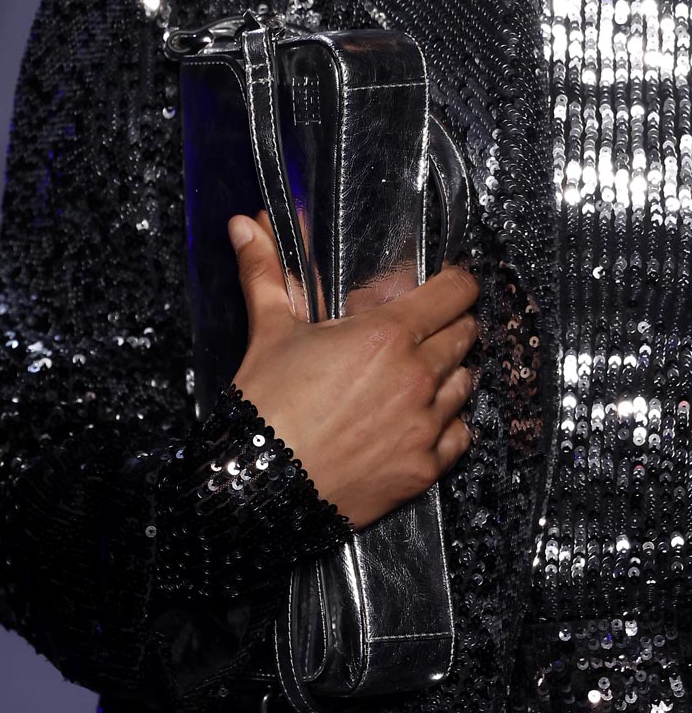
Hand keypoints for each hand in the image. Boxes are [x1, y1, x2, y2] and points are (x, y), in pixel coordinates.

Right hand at [229, 212, 479, 529]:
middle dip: (451, 325)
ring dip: (451, 374)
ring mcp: (426, 424)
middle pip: (465, 335)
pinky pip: (460, 435)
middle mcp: (417, 376)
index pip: (455, 292)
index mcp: (387, 335)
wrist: (263, 488)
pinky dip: (449, 425)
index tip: (448, 282)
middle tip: (427, 328)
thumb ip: (266, 272)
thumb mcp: (269, 332)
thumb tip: (246, 224)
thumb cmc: (265, 408)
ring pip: (466, 384)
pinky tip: (423, 420)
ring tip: (421, 375)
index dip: (456, 282)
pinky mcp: (425, 468)